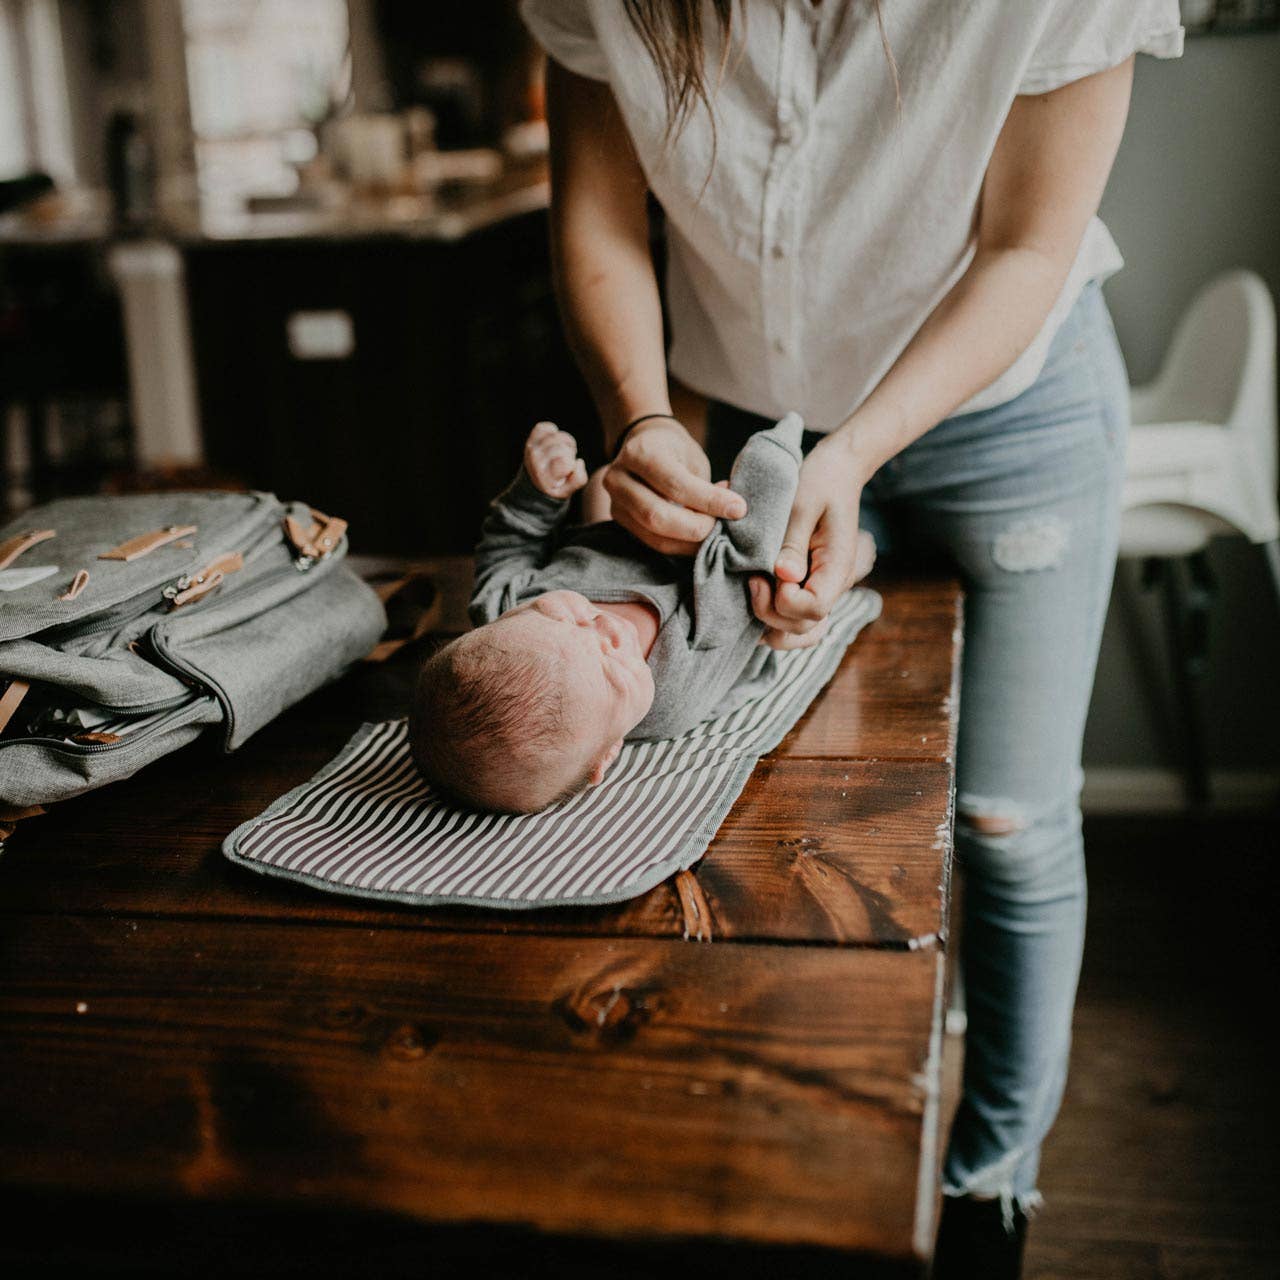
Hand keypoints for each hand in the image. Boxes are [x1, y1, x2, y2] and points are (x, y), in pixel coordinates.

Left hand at [524, 421, 587, 498]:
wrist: (533, 482)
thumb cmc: (554, 486)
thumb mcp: (567, 491)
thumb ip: (579, 479)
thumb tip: (579, 461)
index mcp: (542, 475)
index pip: (564, 462)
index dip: (570, 465)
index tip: (566, 472)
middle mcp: (534, 460)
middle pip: (562, 448)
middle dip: (570, 454)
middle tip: (566, 461)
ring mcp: (531, 447)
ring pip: (558, 437)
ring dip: (566, 443)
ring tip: (563, 452)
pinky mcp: (532, 438)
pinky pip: (548, 427)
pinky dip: (555, 432)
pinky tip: (555, 442)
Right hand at [603, 416, 745, 555]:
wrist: (643, 444)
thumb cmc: (674, 450)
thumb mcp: (692, 456)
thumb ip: (705, 485)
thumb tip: (731, 513)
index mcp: (639, 453)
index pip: (675, 484)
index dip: (709, 501)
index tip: (738, 508)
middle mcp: (618, 478)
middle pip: (657, 516)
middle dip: (697, 528)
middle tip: (724, 526)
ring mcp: (615, 502)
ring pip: (655, 536)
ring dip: (691, 542)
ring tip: (714, 530)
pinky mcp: (620, 520)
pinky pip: (653, 543)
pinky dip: (681, 544)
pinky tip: (699, 536)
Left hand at [749, 435, 876, 650]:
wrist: (837, 470)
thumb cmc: (819, 480)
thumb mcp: (802, 504)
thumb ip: (793, 543)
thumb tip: (784, 577)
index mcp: (837, 566)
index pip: (814, 608)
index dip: (785, 601)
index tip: (766, 574)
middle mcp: (833, 584)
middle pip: (804, 628)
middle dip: (771, 614)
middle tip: (752, 580)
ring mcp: (822, 588)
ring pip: (801, 632)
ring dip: (771, 624)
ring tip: (752, 593)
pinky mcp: (809, 585)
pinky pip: (795, 618)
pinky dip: (773, 618)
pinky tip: (755, 597)